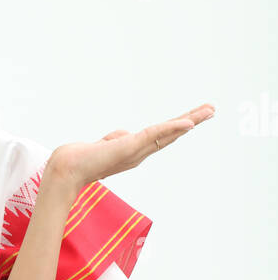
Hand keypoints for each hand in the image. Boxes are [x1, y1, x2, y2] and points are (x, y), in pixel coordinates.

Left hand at [44, 102, 215, 195]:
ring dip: (190, 120)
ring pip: (168, 133)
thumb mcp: (102, 145)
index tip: (194, 117)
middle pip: (171, 134)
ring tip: (209, 111)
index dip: (178, 127)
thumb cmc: (80, 159)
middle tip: (212, 110)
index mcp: (134, 152)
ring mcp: (136, 151)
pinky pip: (156, 135)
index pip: (161, 136)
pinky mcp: (131, 147)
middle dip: (192, 121)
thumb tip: (123, 134)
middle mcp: (139, 153)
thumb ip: (114, 139)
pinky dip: (172, 128)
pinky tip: (188, 123)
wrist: (67, 169)